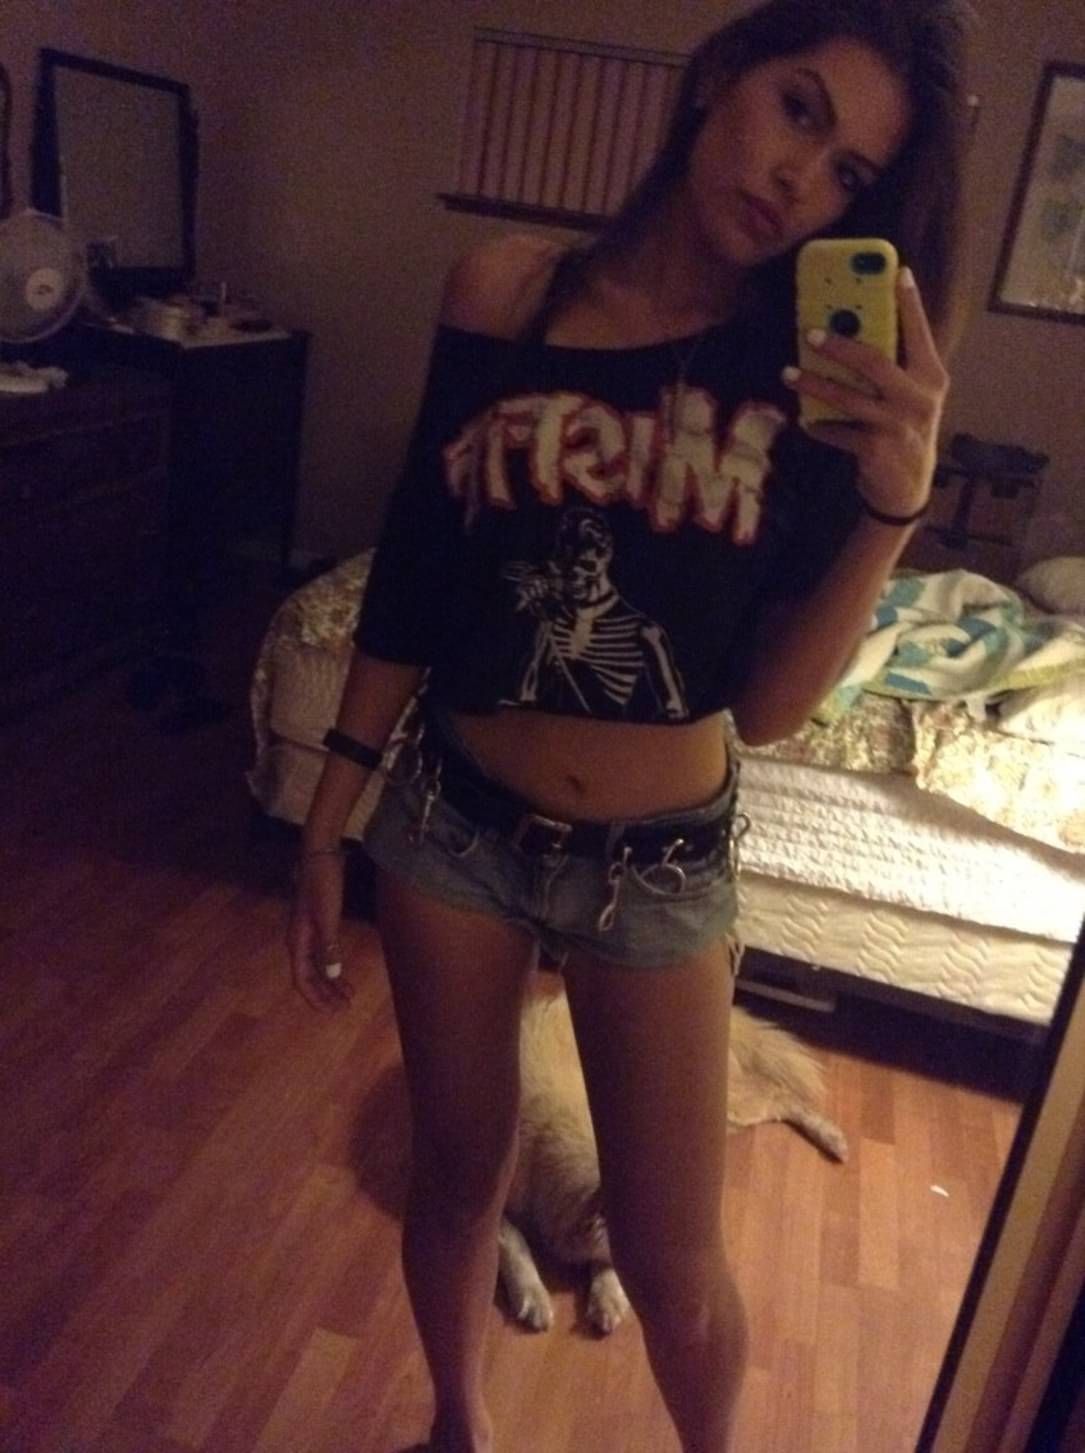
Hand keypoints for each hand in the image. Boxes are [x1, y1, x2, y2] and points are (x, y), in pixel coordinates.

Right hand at [287, 852, 354, 1010]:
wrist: (321, 856)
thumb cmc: (323, 884)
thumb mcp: (327, 916)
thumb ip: (328, 946)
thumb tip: (331, 975)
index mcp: (298, 941)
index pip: (302, 979)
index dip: (315, 998)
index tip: (332, 1011)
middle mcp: (299, 940)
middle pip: (308, 977)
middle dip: (325, 994)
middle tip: (345, 1008)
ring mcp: (308, 933)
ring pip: (316, 967)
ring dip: (330, 983)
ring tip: (348, 995)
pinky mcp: (318, 925)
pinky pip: (322, 954)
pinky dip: (332, 967)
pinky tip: (342, 973)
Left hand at [783, 267, 949, 517]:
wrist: (907, 490)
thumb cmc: (904, 433)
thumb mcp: (910, 399)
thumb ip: (894, 370)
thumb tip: (851, 334)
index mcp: (931, 377)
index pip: (921, 333)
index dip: (910, 303)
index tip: (898, 272)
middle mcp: (919, 398)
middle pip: (875, 362)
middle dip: (840, 345)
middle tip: (810, 332)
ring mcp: (898, 424)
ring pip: (848, 398)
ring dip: (814, 384)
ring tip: (788, 373)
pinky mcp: (876, 449)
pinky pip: (837, 432)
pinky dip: (819, 427)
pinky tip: (806, 421)